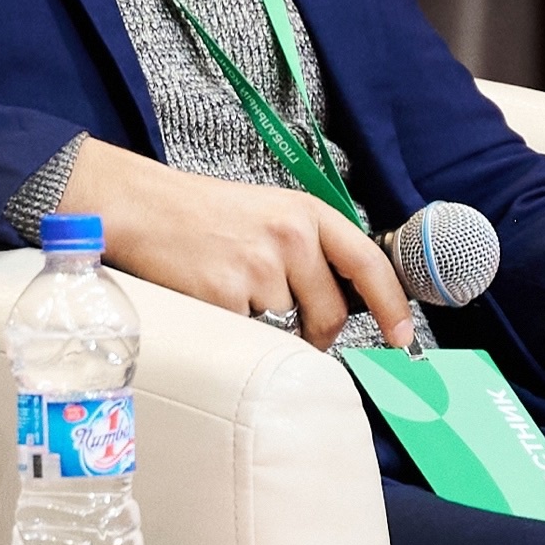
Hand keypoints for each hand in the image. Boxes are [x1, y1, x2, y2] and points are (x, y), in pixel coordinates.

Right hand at [57, 142, 415, 351]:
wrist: (141, 207)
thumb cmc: (202, 213)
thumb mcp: (268, 213)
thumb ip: (309, 247)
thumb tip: (346, 299)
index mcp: (306, 212)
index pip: (368, 262)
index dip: (392, 304)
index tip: (402, 337)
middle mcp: (290, 236)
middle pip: (331, 312)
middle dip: (317, 331)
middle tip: (290, 322)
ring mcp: (259, 267)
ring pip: (286, 325)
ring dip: (264, 319)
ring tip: (231, 282)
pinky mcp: (227, 296)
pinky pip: (249, 334)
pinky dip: (232, 325)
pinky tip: (211, 293)